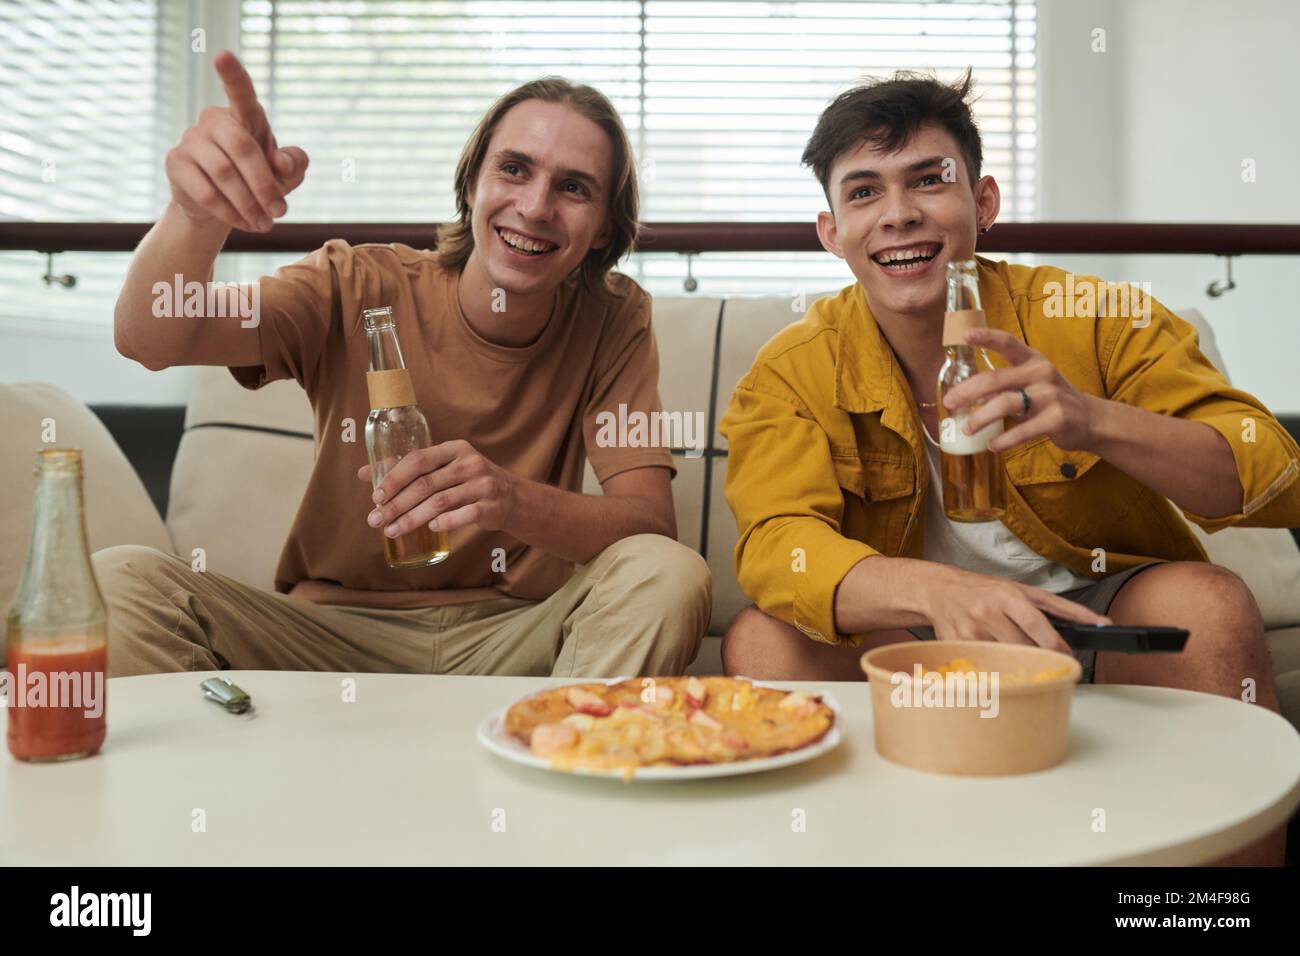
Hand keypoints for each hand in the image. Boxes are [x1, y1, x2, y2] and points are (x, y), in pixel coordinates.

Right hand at [164, 50, 308, 232]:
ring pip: (224, 173)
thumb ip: (294, 164)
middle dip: (265, 184)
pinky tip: (243, 224)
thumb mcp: (286, 175)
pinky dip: (229, 212)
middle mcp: (214, 120)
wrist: (224, 206)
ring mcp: (191, 139)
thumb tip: (282, 162)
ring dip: (249, 204)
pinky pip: (205, 191)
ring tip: (264, 224)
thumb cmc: (260, 180)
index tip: (222, 55)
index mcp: (245, 116)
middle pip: (242, 148)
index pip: (240, 92)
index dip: (233, 75)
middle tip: (279, 212)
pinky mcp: (176, 163)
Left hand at [357, 440, 518, 537]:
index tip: (376, 496)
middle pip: (426, 484)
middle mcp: (469, 463)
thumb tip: (364, 474)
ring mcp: (482, 485)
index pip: (418, 459)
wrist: (510, 497)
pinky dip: (446, 522)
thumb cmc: (467, 481)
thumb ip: (408, 469)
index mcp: (453, 449)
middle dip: (397, 504)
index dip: (394, 477)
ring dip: (413, 519)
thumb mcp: (443, 468)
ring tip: (393, 531)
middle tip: (376, 519)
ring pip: (440, 502)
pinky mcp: (491, 506)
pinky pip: (465, 515)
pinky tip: (430, 528)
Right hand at [925, 567, 1110, 651]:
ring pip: (1006, 659)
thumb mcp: (1022, 590)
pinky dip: (996, 665)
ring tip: (1019, 658)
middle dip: (1040, 657)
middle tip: (1047, 662)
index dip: (1057, 647)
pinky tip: (995, 658)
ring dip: (1018, 663)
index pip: (1038, 627)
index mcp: (1008, 596)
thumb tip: (1099, 622)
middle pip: (1023, 648)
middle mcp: (988, 612)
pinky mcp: (958, 645)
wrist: (940, 590)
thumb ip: (1060, 608)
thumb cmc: (985, 590)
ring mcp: (971, 631)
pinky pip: (986, 664)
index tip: (1067, 657)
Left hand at [942, 327, 1097, 453]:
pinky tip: (991, 446)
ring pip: (1005, 404)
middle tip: (948, 403)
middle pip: (996, 379)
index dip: (986, 337)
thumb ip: (1003, 386)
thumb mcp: (1030, 384)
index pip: (1008, 343)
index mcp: (1033, 360)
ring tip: (966, 429)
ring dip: (981, 418)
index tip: (965, 335)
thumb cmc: (1050, 399)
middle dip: (967, 391)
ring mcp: (1050, 395)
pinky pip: (1023, 431)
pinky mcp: (1057, 419)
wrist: (1090, 419)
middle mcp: (1041, 373)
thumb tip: (967, 396)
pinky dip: (1004, 440)